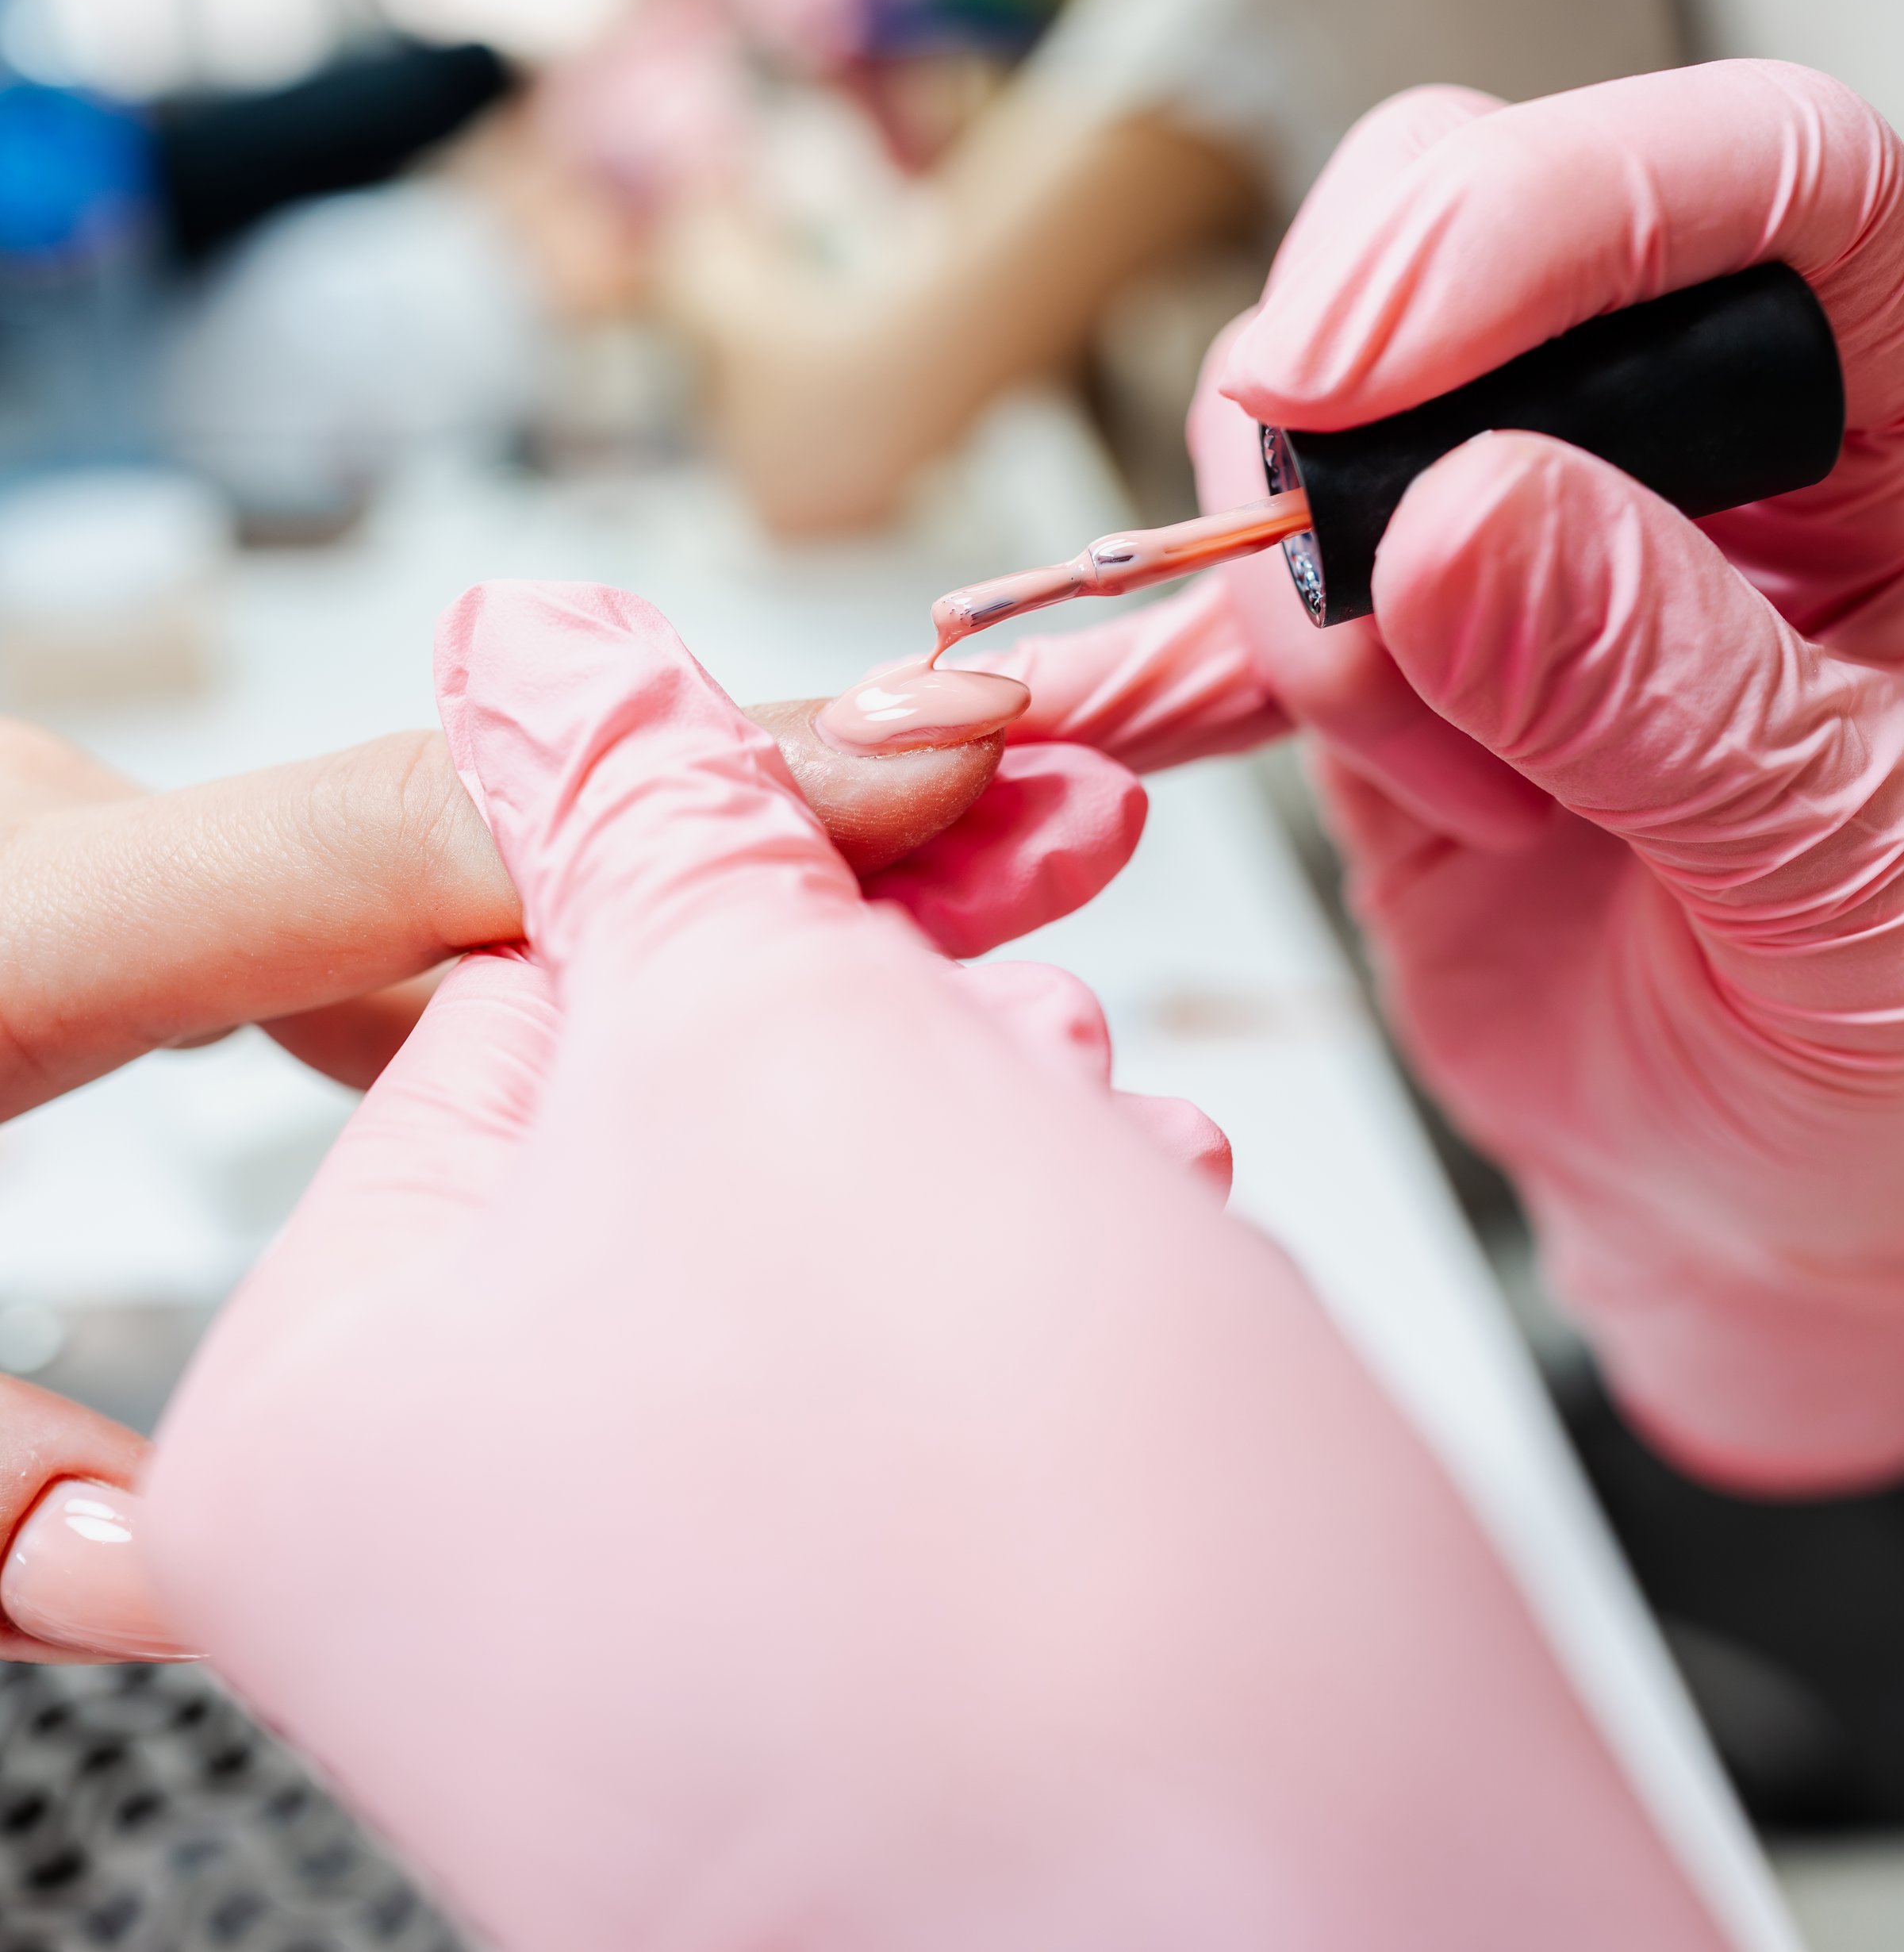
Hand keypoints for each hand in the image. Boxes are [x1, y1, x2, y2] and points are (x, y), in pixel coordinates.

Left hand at [0, 692, 1140, 1659]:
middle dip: (761, 820)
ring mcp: (90, 828)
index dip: (692, 797)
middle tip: (1019, 791)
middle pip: (481, 826)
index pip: (415, 846)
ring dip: (663, 889)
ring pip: (437, 856)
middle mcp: (73, 841)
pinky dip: (506, 937)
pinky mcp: (97, 861)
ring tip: (913, 885)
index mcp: (13, 949)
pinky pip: (348, 894)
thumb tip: (156, 1558)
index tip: (932, 756)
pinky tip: (630, 997)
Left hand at [141, 584, 1723, 1950]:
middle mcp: (423, 1528)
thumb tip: (535, 643)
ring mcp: (604, 1600)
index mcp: (304, 1392)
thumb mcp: (754, 1046)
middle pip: (664, 1112)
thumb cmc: (971, 1567)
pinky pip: (852, 1382)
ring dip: (968, 1137)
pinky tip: (1108, 1243)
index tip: (953, 763)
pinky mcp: (774, 1646)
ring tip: (1114, 1135)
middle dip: (886, 1005)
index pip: (514, 975)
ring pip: (786, 1241)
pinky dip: (986, 1284)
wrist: (1262, 1934)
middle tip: (1064, 940)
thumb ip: (613, 815)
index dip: (752, 839)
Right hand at [1007, 61, 1903, 1492]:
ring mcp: (1513, 516)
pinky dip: (1150, 662)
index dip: (1553, 211)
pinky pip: (1225, 587)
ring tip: (1464, 795)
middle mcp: (1692, 423)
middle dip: (1364, 419)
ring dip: (1306, 603)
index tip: (1371, 368)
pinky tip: (1098, 719)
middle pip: (1465, 228)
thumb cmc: (1896, 1034)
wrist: (1767, 1178)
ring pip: (1310, 398)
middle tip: (1378, 625)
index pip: (1759, 178)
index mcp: (1894, 419)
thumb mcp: (1851, 875)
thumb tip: (1458, 523)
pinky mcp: (1380, 632)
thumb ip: (1668, 692)